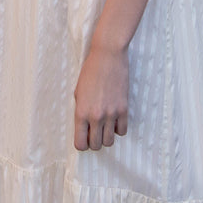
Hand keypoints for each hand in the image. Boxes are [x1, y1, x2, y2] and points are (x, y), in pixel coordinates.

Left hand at [73, 35, 128, 151]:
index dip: (82, 143)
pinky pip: (122, 131)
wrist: (107, 57)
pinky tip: (114, 120)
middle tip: (94, 132)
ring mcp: (111, 114)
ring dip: (106, 137)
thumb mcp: (78, 92)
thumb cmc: (90, 72)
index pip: (80, 144)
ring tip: (104, 127)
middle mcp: (96, 116)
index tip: (84, 137)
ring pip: (109, 141)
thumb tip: (85, 126)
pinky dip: (118, 129)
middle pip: (96, 145)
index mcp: (81, 113)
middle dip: (94, 142)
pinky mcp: (123, 109)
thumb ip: (81, 111)